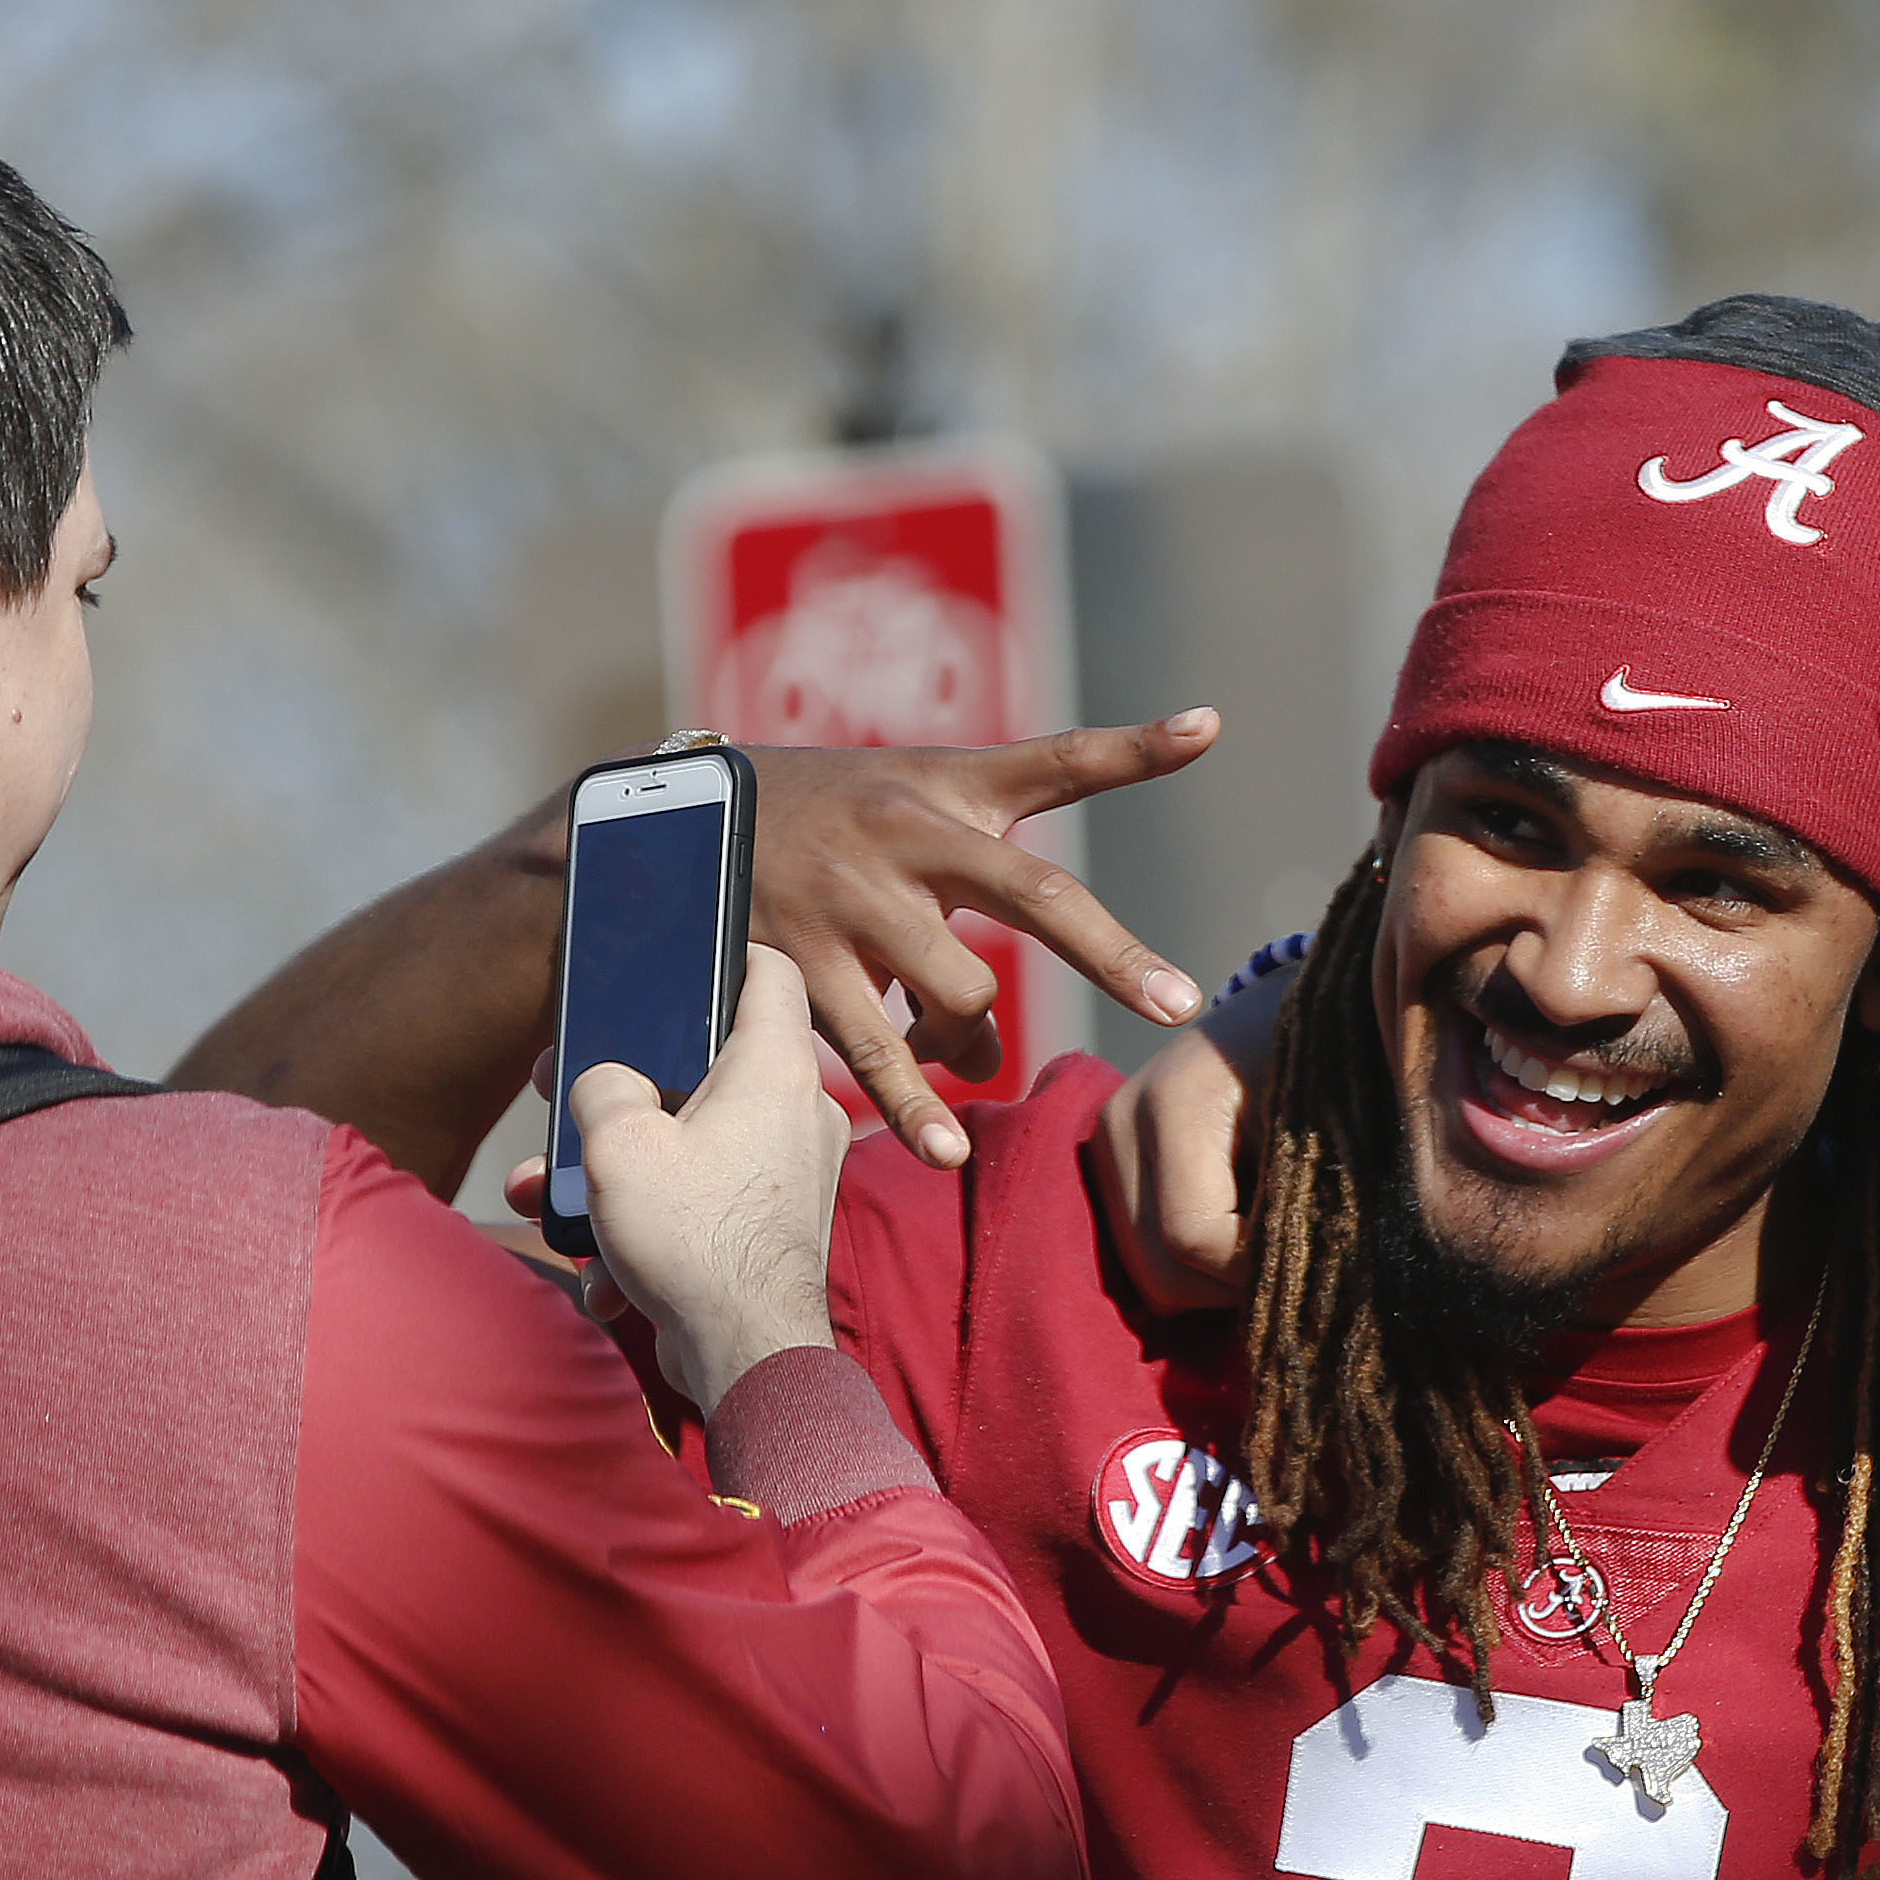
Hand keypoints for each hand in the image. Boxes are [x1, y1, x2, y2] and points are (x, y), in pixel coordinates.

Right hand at [544, 945, 850, 1412]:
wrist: (746, 1356)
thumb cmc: (694, 1241)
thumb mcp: (618, 1144)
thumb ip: (602, 1089)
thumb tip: (607, 1085)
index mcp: (773, 1068)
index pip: (769, 971)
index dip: (724, 953)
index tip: (680, 958)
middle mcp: (797, 1111)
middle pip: (706, 1065)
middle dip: (627, 1087)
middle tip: (569, 1097)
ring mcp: (791, 1170)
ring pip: (692, 1142)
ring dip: (621, 1170)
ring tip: (554, 1201)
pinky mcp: (774, 1223)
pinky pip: (702, 1201)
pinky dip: (651, 1225)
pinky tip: (604, 1272)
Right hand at [746, 716, 1220, 1168]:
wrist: (671, 824)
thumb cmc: (831, 814)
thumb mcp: (923, 786)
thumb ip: (1032, 805)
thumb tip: (1116, 854)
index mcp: (943, 788)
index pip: (1053, 759)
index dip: (1133, 747)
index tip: (1208, 730)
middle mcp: (905, 836)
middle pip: (1031, 898)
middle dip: (1111, 955)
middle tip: (1176, 1005)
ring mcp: (850, 902)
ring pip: (962, 993)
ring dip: (978, 1043)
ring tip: (963, 1056)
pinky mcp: (797, 965)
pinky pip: (874, 1052)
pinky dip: (916, 1109)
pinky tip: (947, 1150)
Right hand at [1078, 963, 1291, 1314]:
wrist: (1288, 1005)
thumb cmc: (1326, 1054)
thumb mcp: (1332, 1120)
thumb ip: (1313, 1200)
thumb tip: (1319, 1291)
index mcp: (1173, 1101)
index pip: (1194, 1237)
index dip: (1254, 1272)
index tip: (1316, 1262)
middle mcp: (1119, 1124)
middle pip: (1162, 1272)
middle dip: (1235, 1287)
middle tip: (1300, 1264)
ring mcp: (1105, 1148)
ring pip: (1151, 1277)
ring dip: (1217, 1280)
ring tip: (1274, 1236)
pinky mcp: (1110, 1167)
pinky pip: (1147, 1257)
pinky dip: (1199, 1265)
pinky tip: (1245, 1230)